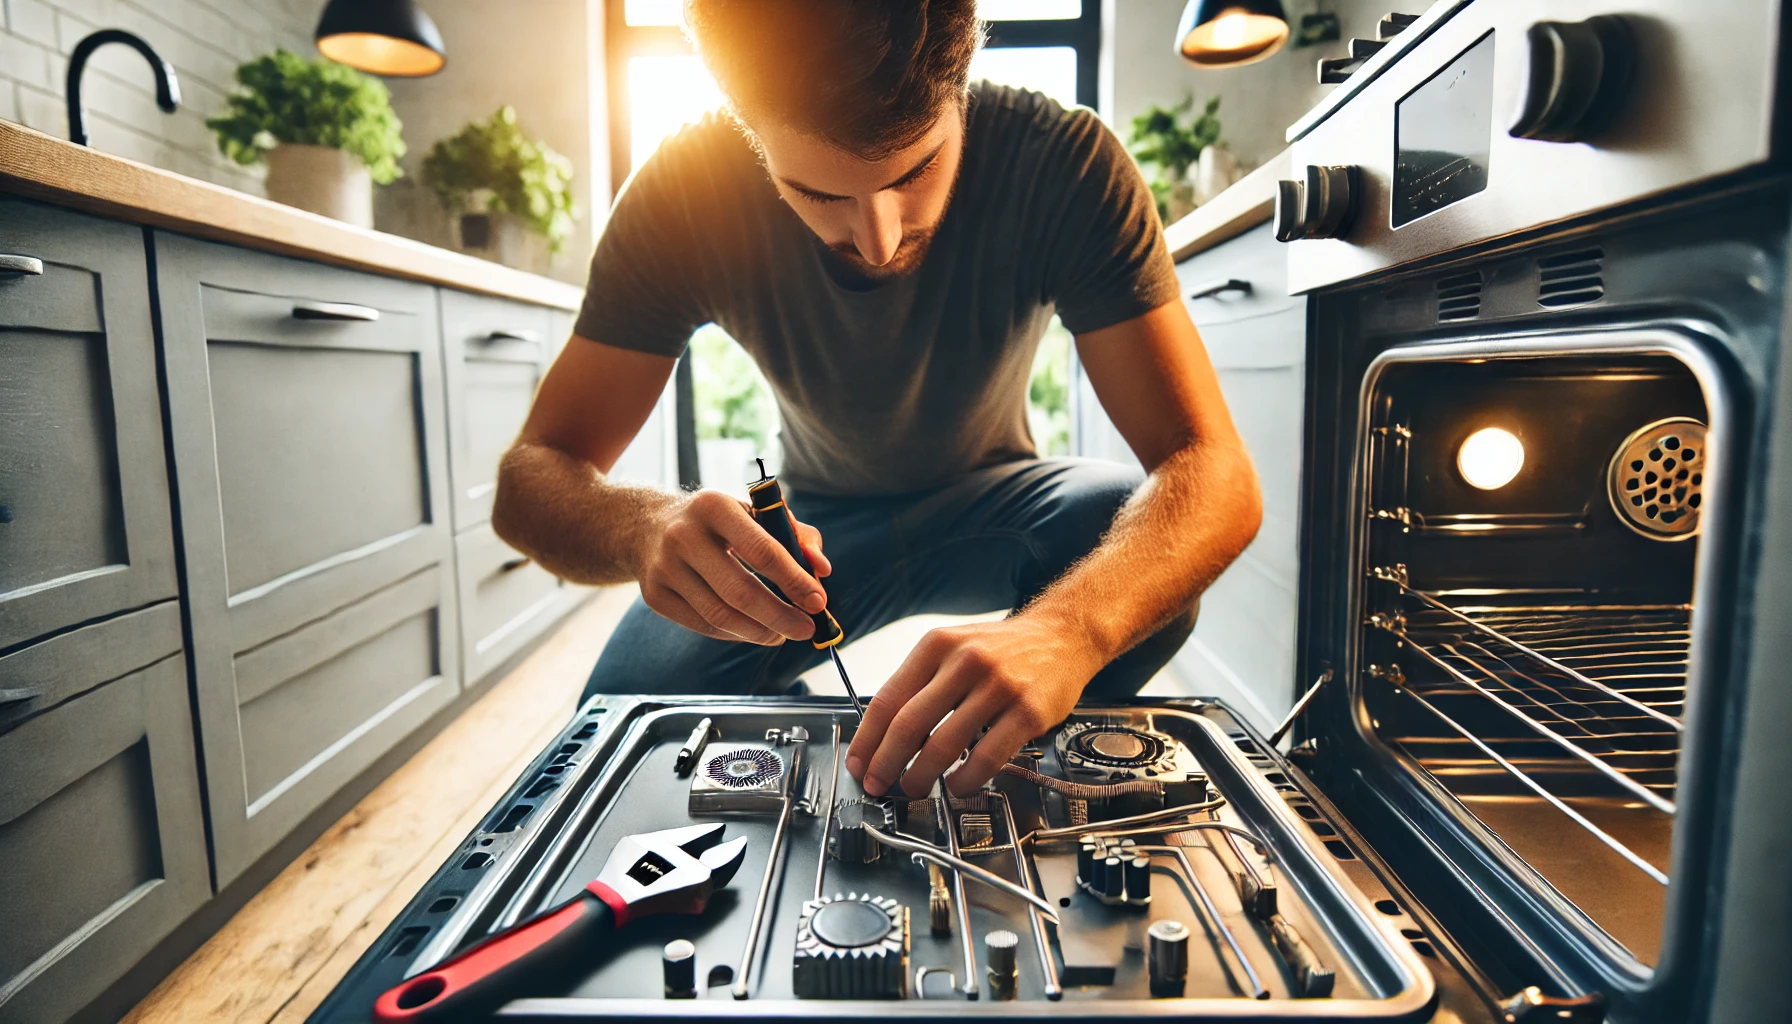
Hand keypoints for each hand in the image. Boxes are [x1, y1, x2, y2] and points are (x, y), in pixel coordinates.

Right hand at [636, 489, 831, 644]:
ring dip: (759, 631)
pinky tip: (754, 631)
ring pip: (720, 615)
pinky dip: (735, 634)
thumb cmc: (718, 523)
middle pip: (740, 590)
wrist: (648, 527)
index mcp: (714, 506)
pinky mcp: (654, 595)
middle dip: (780, 616)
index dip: (794, 580)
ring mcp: (664, 567)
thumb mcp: (754, 514)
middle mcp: (683, 535)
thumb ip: (797, 536)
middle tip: (806, 629)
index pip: (762, 550)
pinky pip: (702, 626)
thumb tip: (821, 570)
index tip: (818, 601)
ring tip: (782, 634)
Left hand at [845, 613, 1103, 797]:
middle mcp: (966, 661)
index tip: (859, 763)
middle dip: (887, 763)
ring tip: (914, 788)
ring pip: (944, 745)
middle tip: (878, 784)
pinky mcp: (1027, 712)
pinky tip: (956, 784)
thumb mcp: (954, 647)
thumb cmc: (1003, 648)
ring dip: (921, 776)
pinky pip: (986, 758)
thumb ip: (922, 683)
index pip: (889, 698)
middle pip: (909, 724)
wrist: (1063, 636)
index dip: (868, 739)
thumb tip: (884, 735)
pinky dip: (964, 780)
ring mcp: (998, 686)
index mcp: (938, 645)